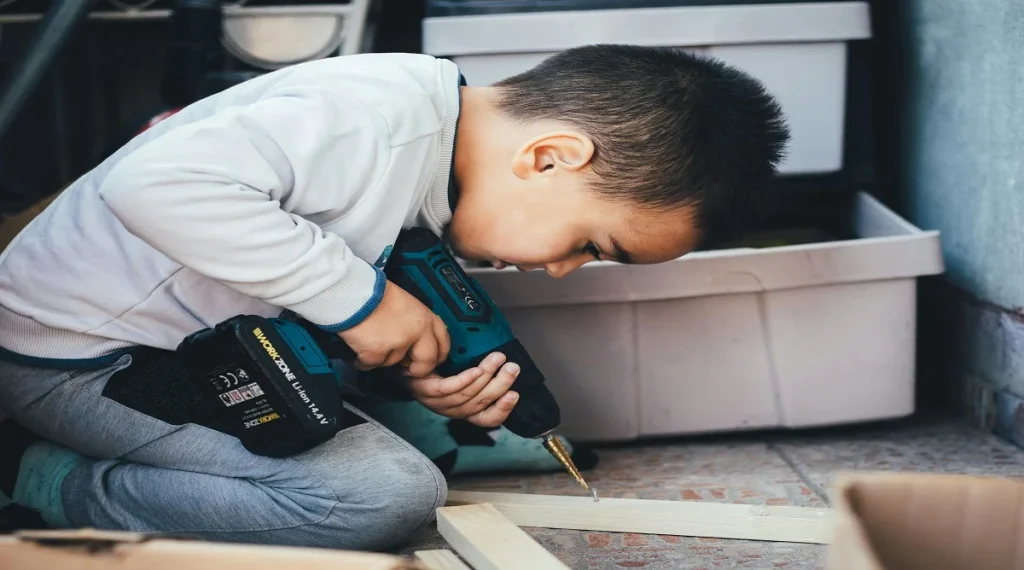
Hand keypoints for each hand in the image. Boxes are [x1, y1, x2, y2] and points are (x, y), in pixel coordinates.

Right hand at [337, 280, 449, 377]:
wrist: (353, 293)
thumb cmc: (374, 294)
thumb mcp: (406, 303)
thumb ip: (415, 322)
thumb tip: (415, 341)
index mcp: (425, 317)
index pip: (443, 342)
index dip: (439, 355)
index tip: (434, 360)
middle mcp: (416, 331)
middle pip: (427, 361)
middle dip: (418, 369)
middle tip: (408, 369)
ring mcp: (398, 344)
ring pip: (394, 363)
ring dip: (383, 358)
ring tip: (372, 340)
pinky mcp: (378, 353)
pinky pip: (373, 365)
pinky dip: (364, 360)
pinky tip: (359, 347)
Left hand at [406, 352, 520, 427]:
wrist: (404, 361)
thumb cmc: (436, 367)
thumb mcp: (462, 373)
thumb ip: (481, 375)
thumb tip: (505, 366)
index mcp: (462, 409)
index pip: (485, 419)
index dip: (502, 410)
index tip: (515, 394)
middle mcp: (450, 410)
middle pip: (479, 404)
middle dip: (500, 386)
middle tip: (512, 368)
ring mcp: (436, 401)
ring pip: (466, 395)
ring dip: (486, 376)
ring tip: (498, 359)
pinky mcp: (425, 390)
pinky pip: (448, 388)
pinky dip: (465, 380)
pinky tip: (476, 369)